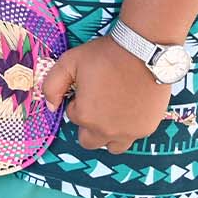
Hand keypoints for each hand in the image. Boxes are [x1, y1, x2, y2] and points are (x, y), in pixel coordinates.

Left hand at [42, 35, 174, 153]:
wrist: (143, 51)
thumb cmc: (105, 56)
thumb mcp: (68, 62)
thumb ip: (52, 86)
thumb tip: (51, 107)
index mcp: (85, 115)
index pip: (73, 117)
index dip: (78, 102)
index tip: (87, 89)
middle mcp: (106, 130)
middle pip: (89, 141)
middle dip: (88, 125)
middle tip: (97, 103)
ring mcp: (128, 132)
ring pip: (112, 145)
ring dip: (108, 134)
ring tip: (112, 110)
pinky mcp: (146, 129)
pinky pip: (132, 137)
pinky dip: (128, 128)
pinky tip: (130, 107)